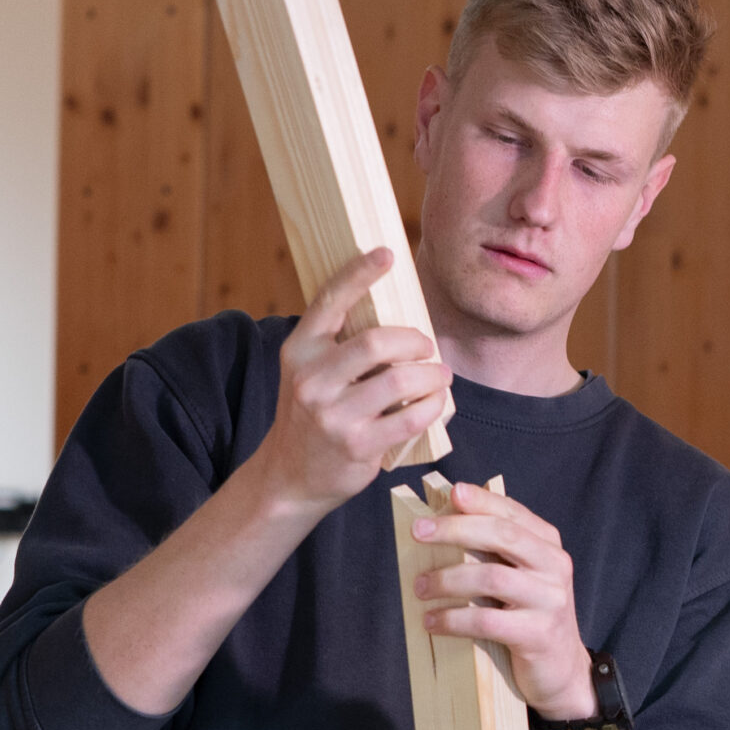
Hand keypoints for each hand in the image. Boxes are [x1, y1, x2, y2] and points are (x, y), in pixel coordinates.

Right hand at [251, 248, 452, 512]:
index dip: (360, 273)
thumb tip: (397, 314)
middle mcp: (310, 379)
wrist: (288, 477)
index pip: (330, 300)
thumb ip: (339, 345)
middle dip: (415, 341)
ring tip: (441, 376)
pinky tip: (437, 401)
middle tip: (427, 347)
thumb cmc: (311, 416)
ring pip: (399, 380)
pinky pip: (410, 417)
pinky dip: (433, 405)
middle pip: (377, 342)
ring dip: (432, 374)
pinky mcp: (356, 445)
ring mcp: (332, 415)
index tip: (388, 253)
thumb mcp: (309, 373)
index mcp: (299, 350)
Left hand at [408, 483, 593, 718]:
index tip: (451, 493)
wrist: (562, 671)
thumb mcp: (520, 579)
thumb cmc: (529, 618)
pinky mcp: (538, 634)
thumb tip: (439, 528)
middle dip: (455, 529)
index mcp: (548, 546)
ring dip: (447, 580)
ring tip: (419, 587)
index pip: (512, 513)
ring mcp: (550, 600)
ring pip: (491, 578)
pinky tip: (432, 622)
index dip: (481, 500)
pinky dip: (453, 620)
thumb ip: (495, 553)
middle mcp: (554, 567)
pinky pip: (487, 621)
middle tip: (418, 533)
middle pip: (502, 535)